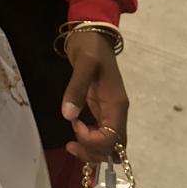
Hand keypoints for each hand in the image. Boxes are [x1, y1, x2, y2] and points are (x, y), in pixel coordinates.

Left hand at [61, 30, 128, 163]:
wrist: (92, 35)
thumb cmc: (90, 47)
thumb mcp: (83, 63)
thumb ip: (76, 88)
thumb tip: (69, 116)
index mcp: (117, 103)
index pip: (113, 138)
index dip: (93, 140)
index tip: (75, 125)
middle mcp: (117, 112)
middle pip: (114, 147)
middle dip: (94, 152)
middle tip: (71, 143)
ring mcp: (111, 112)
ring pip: (110, 145)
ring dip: (93, 151)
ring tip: (71, 143)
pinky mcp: (102, 110)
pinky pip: (103, 135)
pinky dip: (92, 143)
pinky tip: (76, 137)